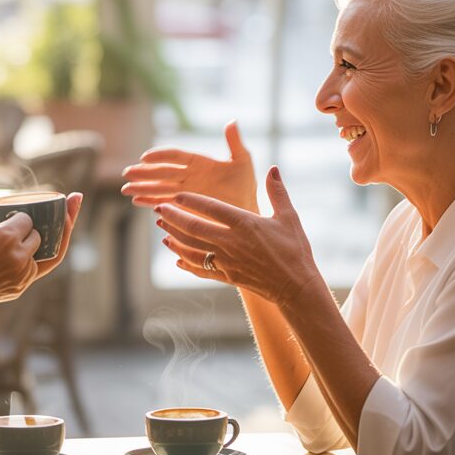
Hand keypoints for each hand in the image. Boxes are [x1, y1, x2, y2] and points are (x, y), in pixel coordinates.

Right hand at [0, 193, 81, 309]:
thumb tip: (2, 213)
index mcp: (6, 237)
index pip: (27, 219)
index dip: (24, 216)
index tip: (19, 216)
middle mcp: (19, 255)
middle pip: (40, 235)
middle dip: (37, 228)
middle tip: (43, 218)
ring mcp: (24, 273)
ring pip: (44, 252)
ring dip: (46, 241)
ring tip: (69, 220)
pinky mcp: (23, 285)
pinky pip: (38, 267)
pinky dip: (40, 257)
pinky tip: (54, 243)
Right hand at [121, 121, 257, 212]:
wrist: (247, 210)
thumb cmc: (246, 185)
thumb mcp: (243, 162)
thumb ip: (235, 143)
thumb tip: (231, 121)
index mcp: (199, 162)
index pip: (175, 156)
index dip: (160, 156)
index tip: (145, 158)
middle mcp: (188, 175)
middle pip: (162, 172)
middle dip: (144, 173)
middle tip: (127, 174)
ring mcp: (184, 191)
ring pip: (159, 187)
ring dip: (142, 188)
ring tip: (126, 189)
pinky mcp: (184, 206)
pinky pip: (164, 202)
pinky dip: (150, 201)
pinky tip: (137, 202)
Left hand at [154, 167, 316, 305]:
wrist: (296, 286)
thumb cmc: (295, 249)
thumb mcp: (289, 217)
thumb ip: (277, 192)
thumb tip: (273, 169)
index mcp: (245, 224)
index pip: (211, 208)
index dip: (190, 200)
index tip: (175, 195)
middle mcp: (231, 242)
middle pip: (194, 228)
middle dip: (173, 218)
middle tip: (159, 209)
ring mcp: (227, 261)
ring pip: (192, 249)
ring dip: (175, 239)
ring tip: (162, 232)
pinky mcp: (227, 277)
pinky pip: (201, 269)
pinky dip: (186, 262)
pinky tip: (177, 257)